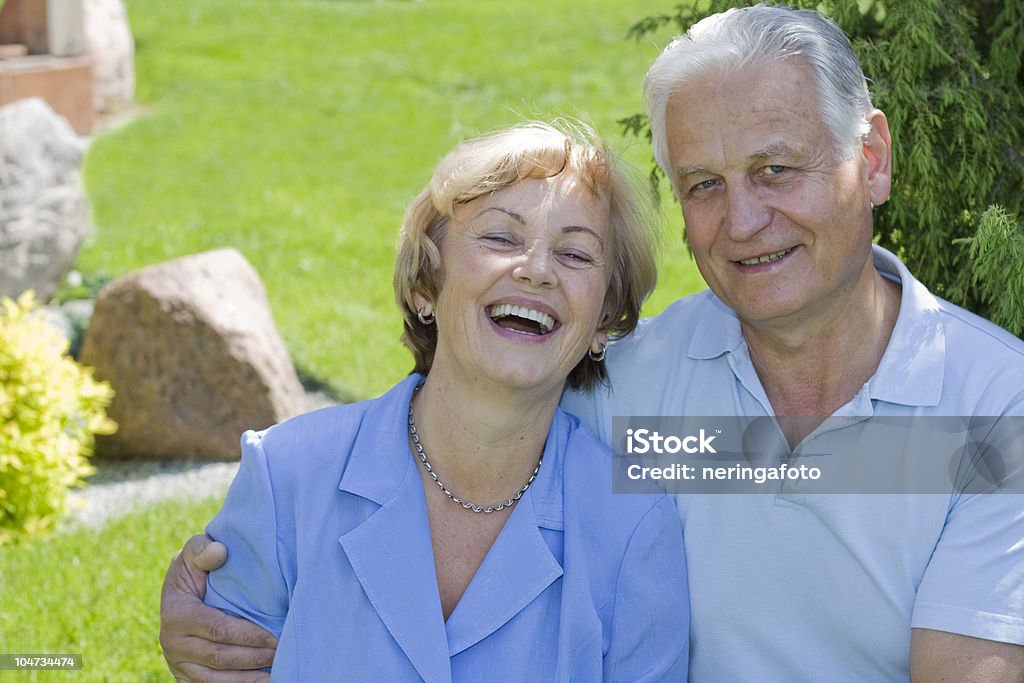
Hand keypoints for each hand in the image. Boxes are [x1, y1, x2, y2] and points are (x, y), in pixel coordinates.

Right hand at [160, 534, 277, 681]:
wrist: (180, 590)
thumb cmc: (196, 567)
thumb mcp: (194, 551)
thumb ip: (203, 548)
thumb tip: (219, 551)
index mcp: (176, 613)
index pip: (217, 629)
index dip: (248, 636)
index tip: (275, 637)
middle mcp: (172, 642)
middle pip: (219, 657)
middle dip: (253, 658)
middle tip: (281, 654)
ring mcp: (177, 662)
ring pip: (214, 679)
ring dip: (247, 679)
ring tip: (274, 675)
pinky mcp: (184, 675)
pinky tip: (259, 682)